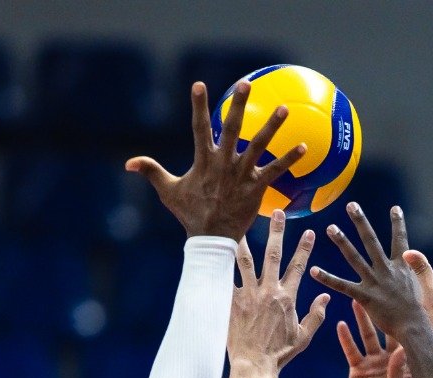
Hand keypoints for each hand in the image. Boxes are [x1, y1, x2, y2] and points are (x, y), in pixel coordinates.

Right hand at [127, 81, 304, 240]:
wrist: (211, 239)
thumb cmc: (190, 214)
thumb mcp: (168, 191)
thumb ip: (151, 171)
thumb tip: (127, 163)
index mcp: (203, 161)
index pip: (198, 127)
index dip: (198, 105)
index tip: (199, 85)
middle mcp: (224, 163)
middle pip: (231, 128)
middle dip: (238, 105)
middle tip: (246, 84)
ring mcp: (242, 174)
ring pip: (259, 145)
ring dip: (272, 126)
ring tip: (285, 108)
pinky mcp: (257, 187)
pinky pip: (276, 171)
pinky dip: (290, 159)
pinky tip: (305, 146)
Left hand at [228, 210, 329, 372]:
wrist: (254, 365)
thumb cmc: (279, 354)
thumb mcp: (304, 337)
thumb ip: (316, 315)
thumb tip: (326, 297)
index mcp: (287, 297)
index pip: (299, 266)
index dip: (304, 247)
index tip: (308, 231)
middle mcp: (268, 291)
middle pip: (273, 254)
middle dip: (277, 231)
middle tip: (277, 212)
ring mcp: (248, 294)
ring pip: (244, 261)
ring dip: (243, 240)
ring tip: (238, 224)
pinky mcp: (231, 301)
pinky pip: (225, 279)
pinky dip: (222, 265)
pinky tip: (215, 252)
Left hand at [311, 202, 429, 345]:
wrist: (413, 326)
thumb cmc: (418, 309)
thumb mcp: (425, 284)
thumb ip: (419, 266)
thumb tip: (415, 252)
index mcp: (402, 266)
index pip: (400, 240)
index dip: (398, 224)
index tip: (395, 208)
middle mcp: (387, 269)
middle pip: (371, 241)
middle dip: (361, 222)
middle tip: (352, 206)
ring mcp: (375, 282)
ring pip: (355, 258)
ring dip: (342, 242)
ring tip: (330, 228)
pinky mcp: (365, 297)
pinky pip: (343, 285)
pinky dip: (328, 278)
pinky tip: (314, 270)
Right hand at [339, 301, 415, 377]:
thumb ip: (396, 371)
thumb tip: (401, 349)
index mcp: (406, 367)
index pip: (408, 339)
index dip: (407, 322)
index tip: (407, 301)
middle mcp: (391, 362)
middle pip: (387, 332)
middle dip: (383, 314)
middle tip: (380, 294)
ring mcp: (374, 365)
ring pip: (368, 337)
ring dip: (362, 320)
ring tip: (357, 301)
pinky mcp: (357, 370)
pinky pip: (351, 350)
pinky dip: (345, 338)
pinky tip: (340, 323)